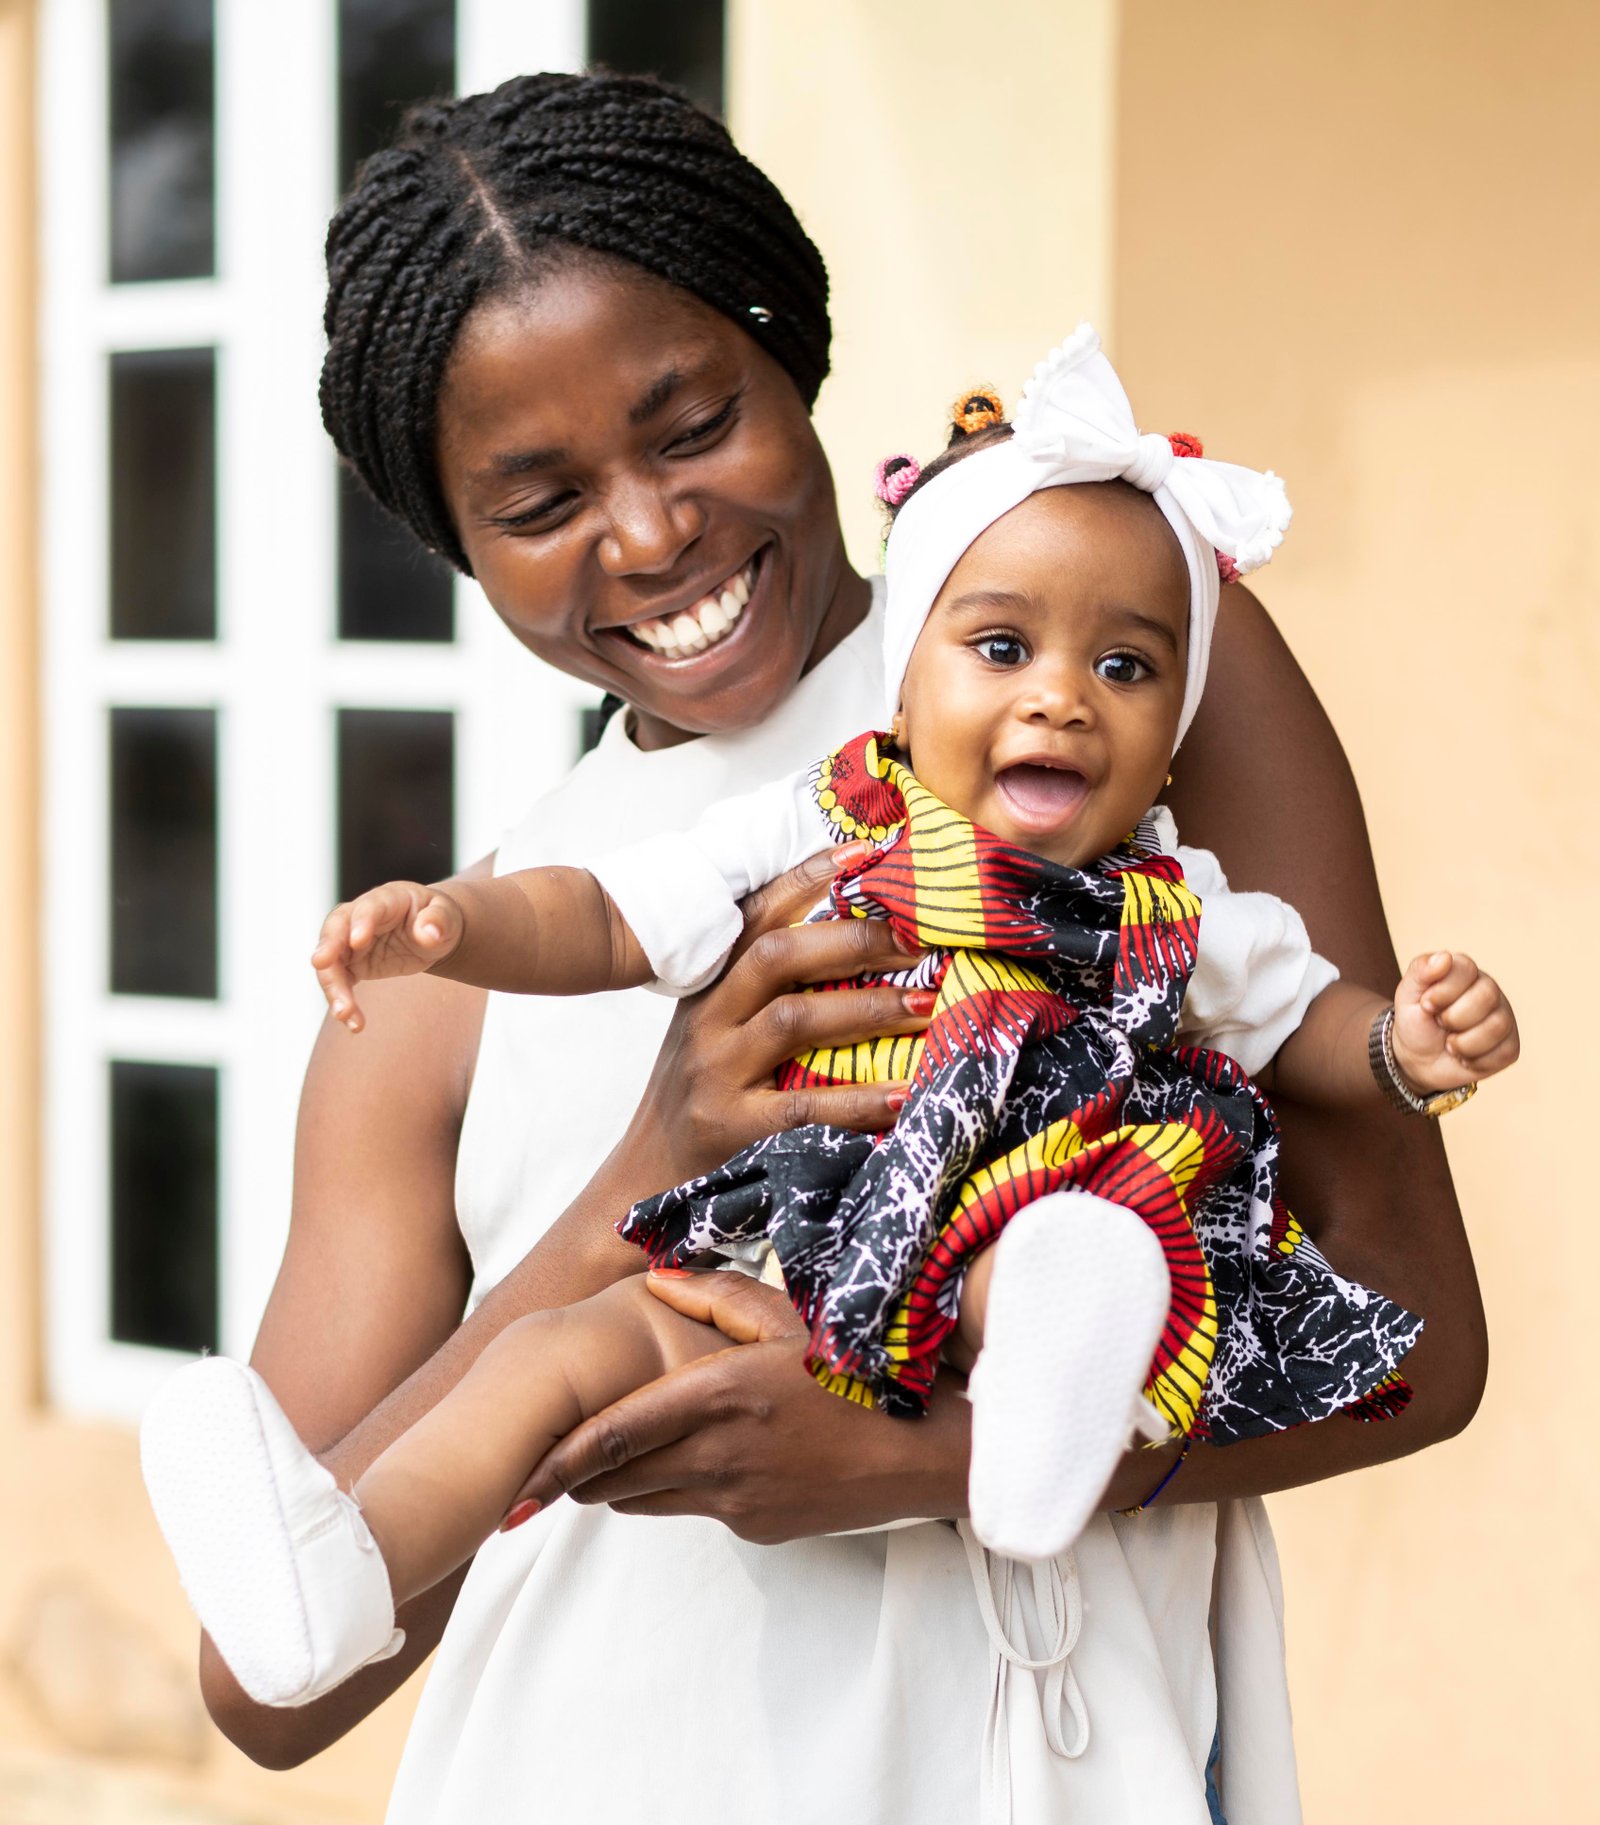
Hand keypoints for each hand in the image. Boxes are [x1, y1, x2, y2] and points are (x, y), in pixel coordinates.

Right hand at [312, 882, 464, 1031]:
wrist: (430, 933)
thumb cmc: (438, 920)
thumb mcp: (447, 917)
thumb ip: (439, 921)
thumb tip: (429, 934)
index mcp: (387, 899)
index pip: (369, 907)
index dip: (361, 922)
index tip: (357, 941)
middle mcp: (360, 917)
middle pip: (336, 928)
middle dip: (328, 946)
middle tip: (321, 965)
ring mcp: (350, 941)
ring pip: (331, 960)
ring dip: (333, 986)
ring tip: (343, 1013)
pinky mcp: (350, 964)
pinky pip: (339, 983)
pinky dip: (342, 1002)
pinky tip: (354, 1024)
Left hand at [509, 1270, 970, 1541]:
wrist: (924, 1453)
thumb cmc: (857, 1371)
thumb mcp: (788, 1320)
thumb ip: (716, 1297)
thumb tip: (655, 1281)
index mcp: (722, 1395)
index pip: (616, 1436)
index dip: (559, 1461)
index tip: (517, 1480)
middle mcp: (722, 1454)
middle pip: (617, 1480)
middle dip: (576, 1476)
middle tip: (545, 1467)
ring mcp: (739, 1500)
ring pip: (646, 1502)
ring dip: (622, 1484)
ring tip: (609, 1462)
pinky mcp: (757, 1529)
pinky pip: (694, 1510)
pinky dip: (679, 1489)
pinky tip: (702, 1461)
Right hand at [605, 842, 936, 1195]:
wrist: (646, 1177)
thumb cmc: (702, 1095)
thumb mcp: (717, 1028)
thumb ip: (764, 987)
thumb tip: (859, 941)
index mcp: (710, 986)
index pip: (756, 915)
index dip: (808, 878)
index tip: (865, 852)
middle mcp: (708, 1018)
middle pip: (777, 955)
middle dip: (853, 940)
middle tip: (920, 938)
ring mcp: (716, 1071)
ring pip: (792, 1020)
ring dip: (867, 1007)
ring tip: (927, 1004)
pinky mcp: (731, 1127)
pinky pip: (804, 1107)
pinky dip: (857, 1099)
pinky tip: (902, 1095)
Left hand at [1392, 950, 1519, 1089]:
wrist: (1419, 1058)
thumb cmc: (1416, 1021)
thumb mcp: (1408, 994)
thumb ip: (1420, 970)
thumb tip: (1444, 957)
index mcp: (1466, 972)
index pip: (1466, 970)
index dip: (1443, 991)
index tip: (1426, 1004)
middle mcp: (1490, 991)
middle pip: (1486, 997)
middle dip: (1453, 1017)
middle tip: (1439, 1024)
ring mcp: (1503, 1017)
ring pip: (1497, 1026)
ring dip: (1463, 1043)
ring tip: (1450, 1044)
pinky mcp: (1510, 1046)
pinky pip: (1504, 1053)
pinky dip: (1475, 1061)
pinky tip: (1464, 1057)